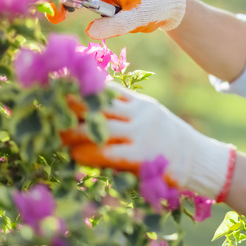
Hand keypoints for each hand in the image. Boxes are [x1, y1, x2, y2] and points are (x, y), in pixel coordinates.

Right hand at [47, 0, 185, 39]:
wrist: (168, 1)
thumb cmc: (154, 7)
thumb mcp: (137, 19)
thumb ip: (114, 25)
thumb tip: (89, 31)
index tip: (54, 11)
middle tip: (55, 18)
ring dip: (64, 0)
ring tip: (60, 16)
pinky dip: (73, 1)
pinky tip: (71, 11)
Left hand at [62, 83, 234, 199]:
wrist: (198, 161)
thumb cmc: (169, 142)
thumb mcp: (149, 119)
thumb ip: (126, 112)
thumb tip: (91, 109)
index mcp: (140, 103)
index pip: (106, 89)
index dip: (80, 87)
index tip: (57, 84)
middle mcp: (140, 114)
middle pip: (99, 105)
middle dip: (71, 105)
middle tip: (46, 106)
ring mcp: (141, 134)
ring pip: (100, 127)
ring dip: (74, 130)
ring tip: (54, 132)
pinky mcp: (142, 155)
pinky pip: (109, 152)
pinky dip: (89, 152)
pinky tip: (75, 154)